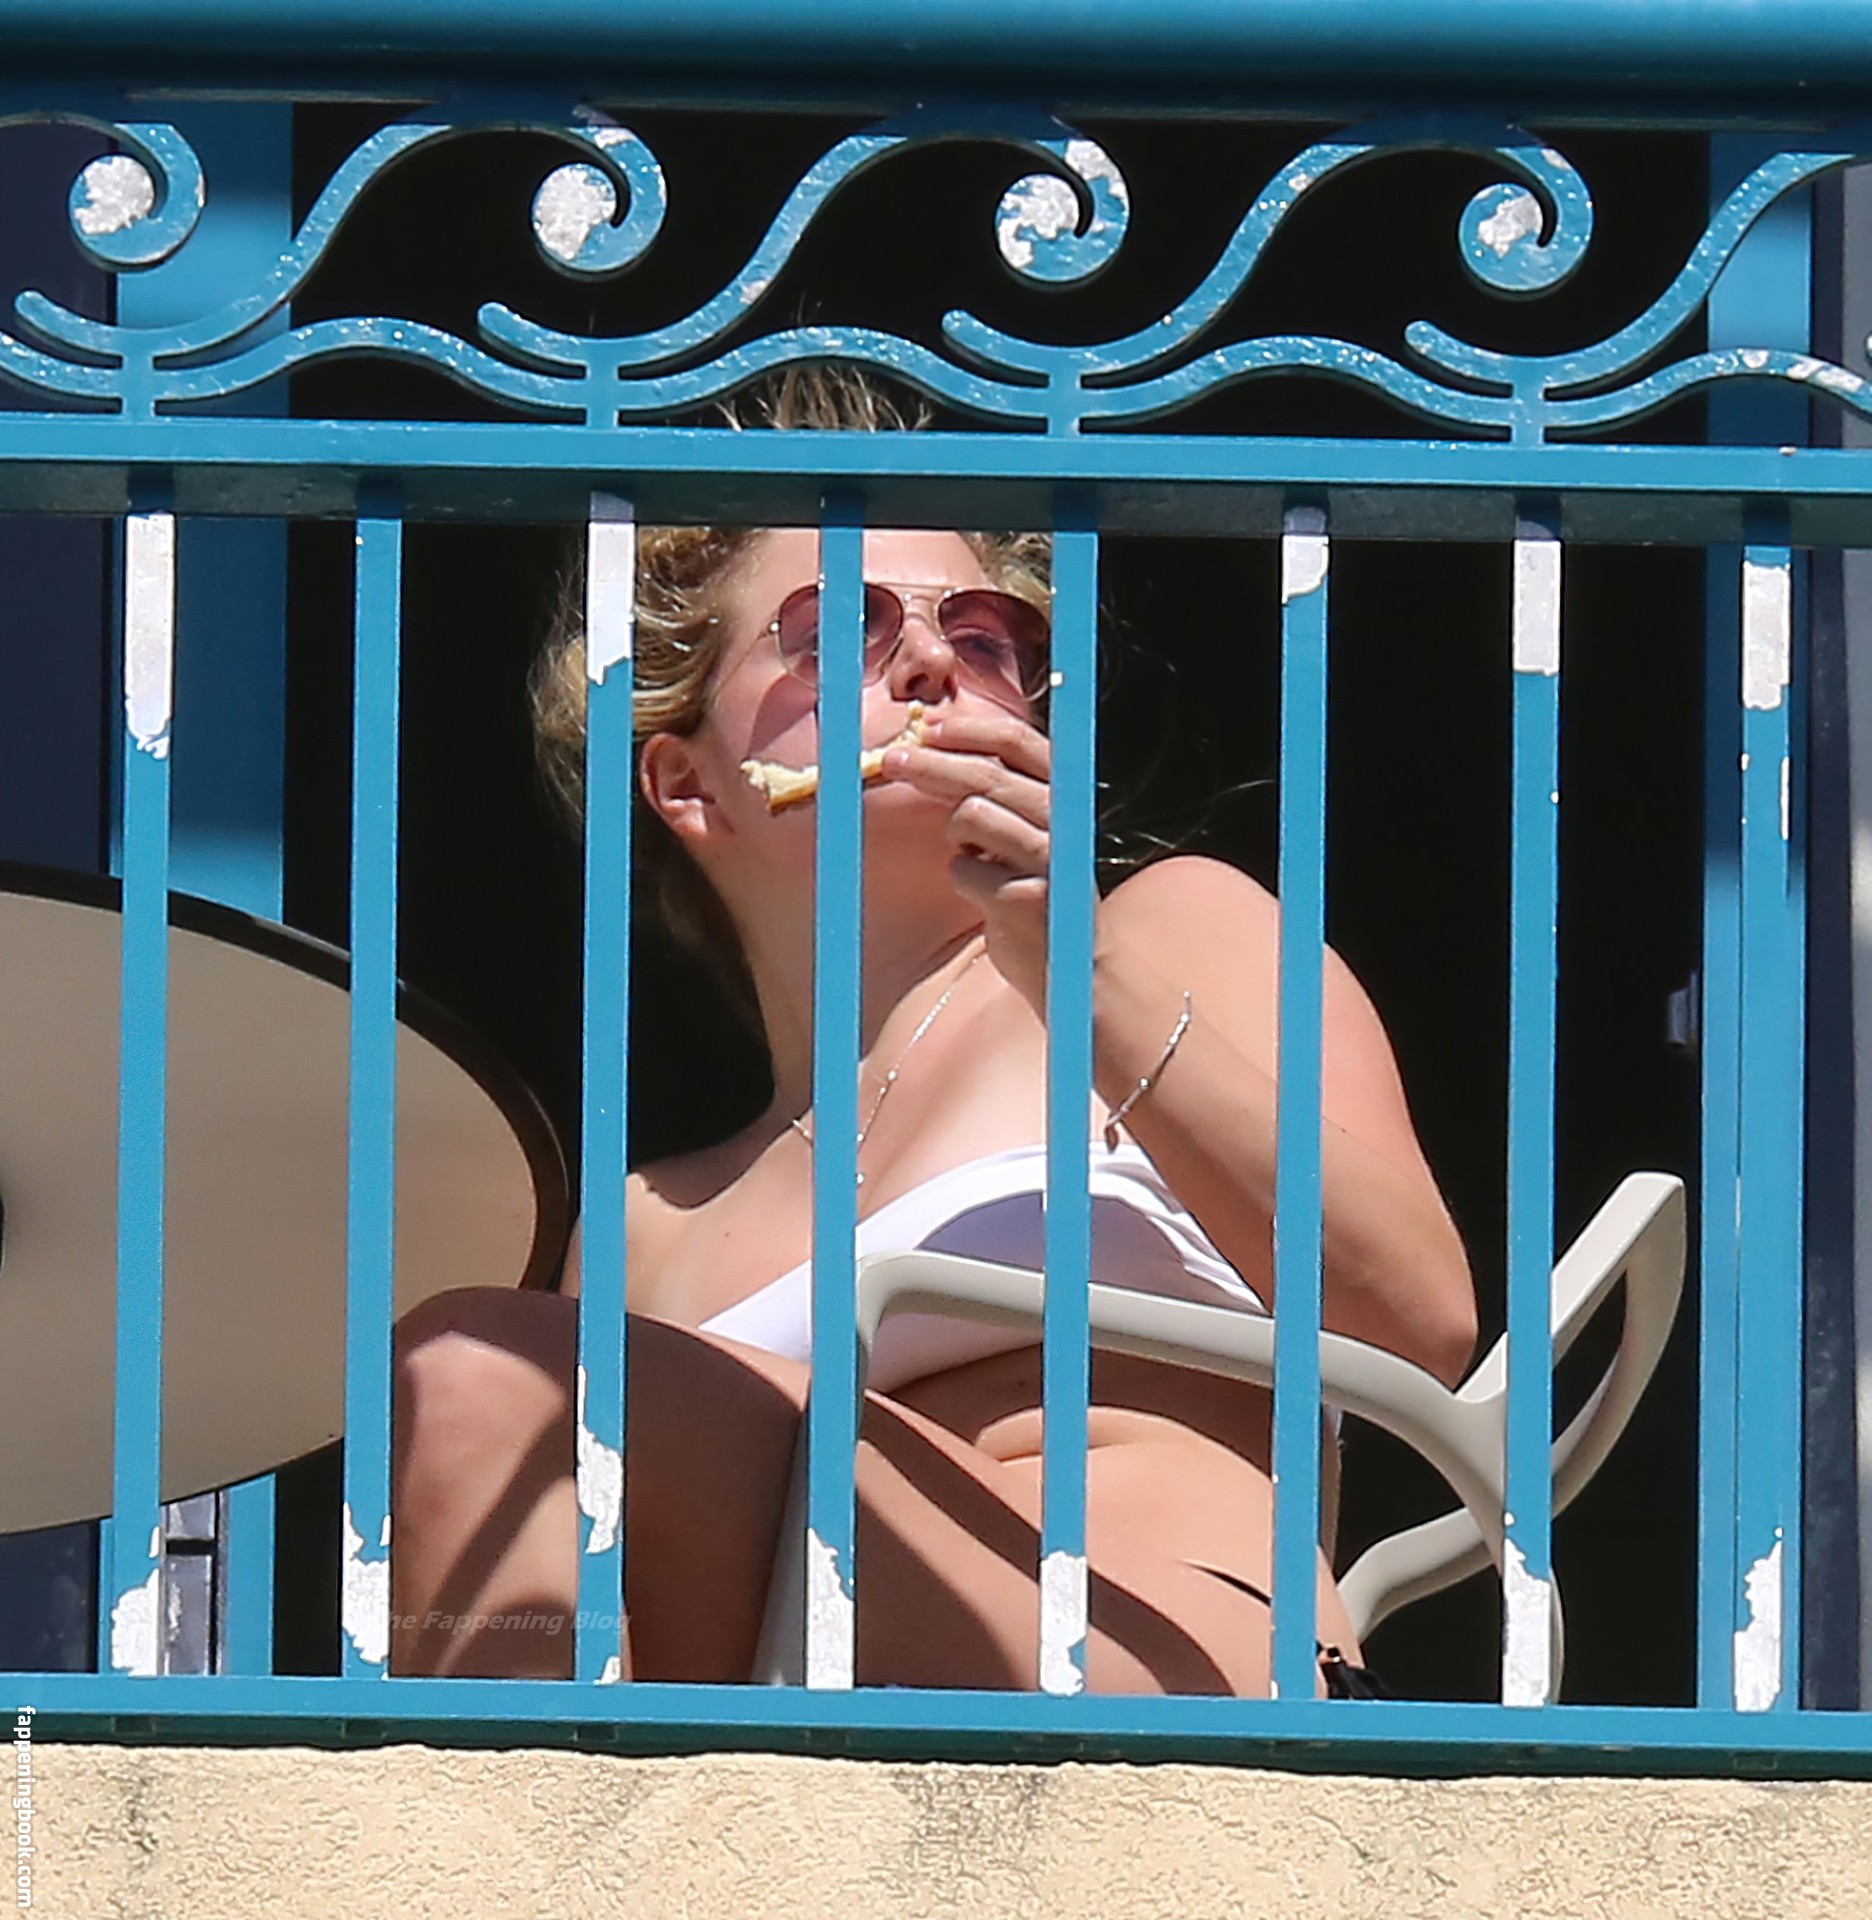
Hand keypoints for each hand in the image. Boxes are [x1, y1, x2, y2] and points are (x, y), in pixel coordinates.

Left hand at [881, 706, 1050, 1009]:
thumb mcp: (1025, 828)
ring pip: (970, 815)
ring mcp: (1047, 860)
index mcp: (1064, 796)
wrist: (1070, 964)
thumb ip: (993, 790)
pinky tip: (985, 895)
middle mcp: (1062, 822)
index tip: (927, 729)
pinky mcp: (1024, 899)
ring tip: (974, 854)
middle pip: (985, 775)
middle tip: (890, 761)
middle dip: (930, 763)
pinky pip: (962, 870)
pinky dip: (962, 879)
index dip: (970, 730)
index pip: (1019, 742)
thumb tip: (929, 743)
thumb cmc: (1034, 886)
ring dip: (956, 834)